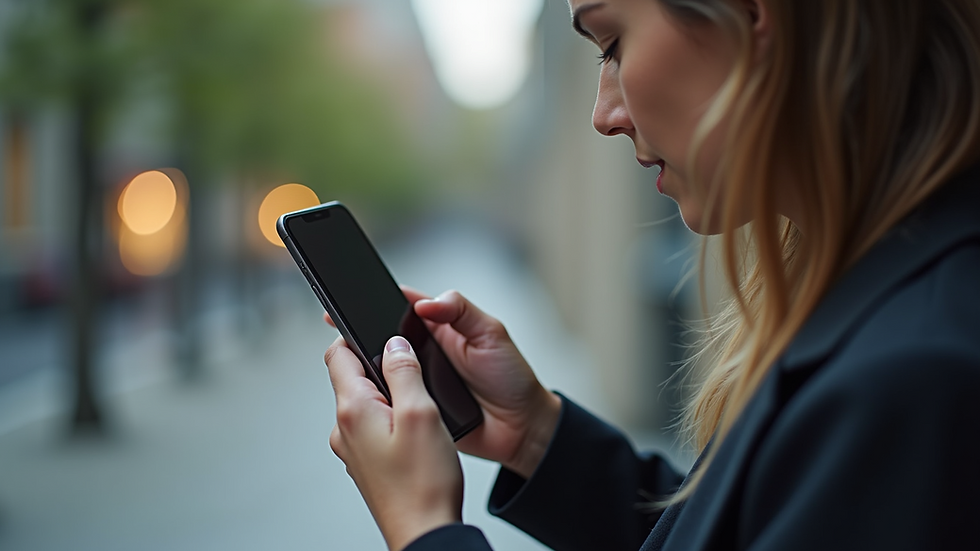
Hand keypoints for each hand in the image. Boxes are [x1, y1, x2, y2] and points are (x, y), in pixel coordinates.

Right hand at [324, 287, 561, 477]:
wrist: (521, 428)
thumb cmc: (512, 378)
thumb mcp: (491, 334)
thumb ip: (461, 311)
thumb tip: (428, 302)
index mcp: (441, 327)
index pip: (402, 306)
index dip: (375, 300)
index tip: (353, 299)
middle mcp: (425, 352)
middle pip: (385, 338)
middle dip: (363, 334)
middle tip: (344, 334)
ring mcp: (419, 381)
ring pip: (383, 370)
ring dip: (369, 369)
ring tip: (352, 366)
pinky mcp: (417, 408)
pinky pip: (393, 400)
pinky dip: (381, 399)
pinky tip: (371, 398)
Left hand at [326, 335, 461, 550]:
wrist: (426, 534)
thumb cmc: (424, 483)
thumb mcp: (421, 413)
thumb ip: (404, 371)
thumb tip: (393, 342)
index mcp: (352, 410)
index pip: (338, 353)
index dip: (358, 334)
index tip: (380, 328)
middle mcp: (344, 429)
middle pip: (353, 376)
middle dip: (381, 365)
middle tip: (414, 369)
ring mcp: (352, 449)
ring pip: (366, 402)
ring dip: (390, 394)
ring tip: (421, 406)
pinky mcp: (366, 464)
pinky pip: (373, 427)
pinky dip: (393, 419)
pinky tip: (417, 432)